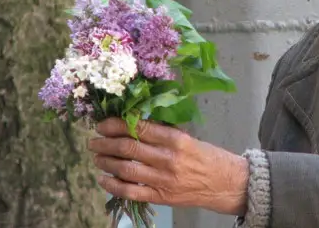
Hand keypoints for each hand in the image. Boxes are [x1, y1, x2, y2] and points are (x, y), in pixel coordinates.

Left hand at [88, 118, 248, 215]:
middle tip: (94, 140)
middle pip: (129, 148)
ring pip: (126, 169)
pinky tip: (103, 179)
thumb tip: (135, 122)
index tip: (103, 123)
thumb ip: (164, 131)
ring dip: (106, 162)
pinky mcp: (161, 197)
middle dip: (106, 143)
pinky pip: (132, 192)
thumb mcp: (188, 137)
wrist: (225, 183)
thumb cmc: (207, 156)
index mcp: (176, 139)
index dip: (117, 125)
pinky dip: (114, 185)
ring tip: (96, 156)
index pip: (140, 128)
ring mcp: (164, 179)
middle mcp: (168, 158)